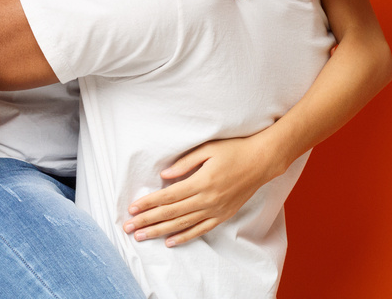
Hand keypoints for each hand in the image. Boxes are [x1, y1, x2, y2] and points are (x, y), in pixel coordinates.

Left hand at [124, 135, 282, 246]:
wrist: (262, 161)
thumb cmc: (235, 150)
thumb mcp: (209, 149)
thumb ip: (185, 163)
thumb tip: (164, 176)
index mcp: (201, 181)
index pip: (168, 196)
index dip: (148, 203)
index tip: (132, 208)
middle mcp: (207, 199)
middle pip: (171, 213)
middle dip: (148, 220)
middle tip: (129, 227)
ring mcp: (215, 209)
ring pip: (182, 224)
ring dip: (160, 231)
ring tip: (142, 236)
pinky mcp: (223, 215)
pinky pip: (201, 229)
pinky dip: (185, 237)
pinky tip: (170, 242)